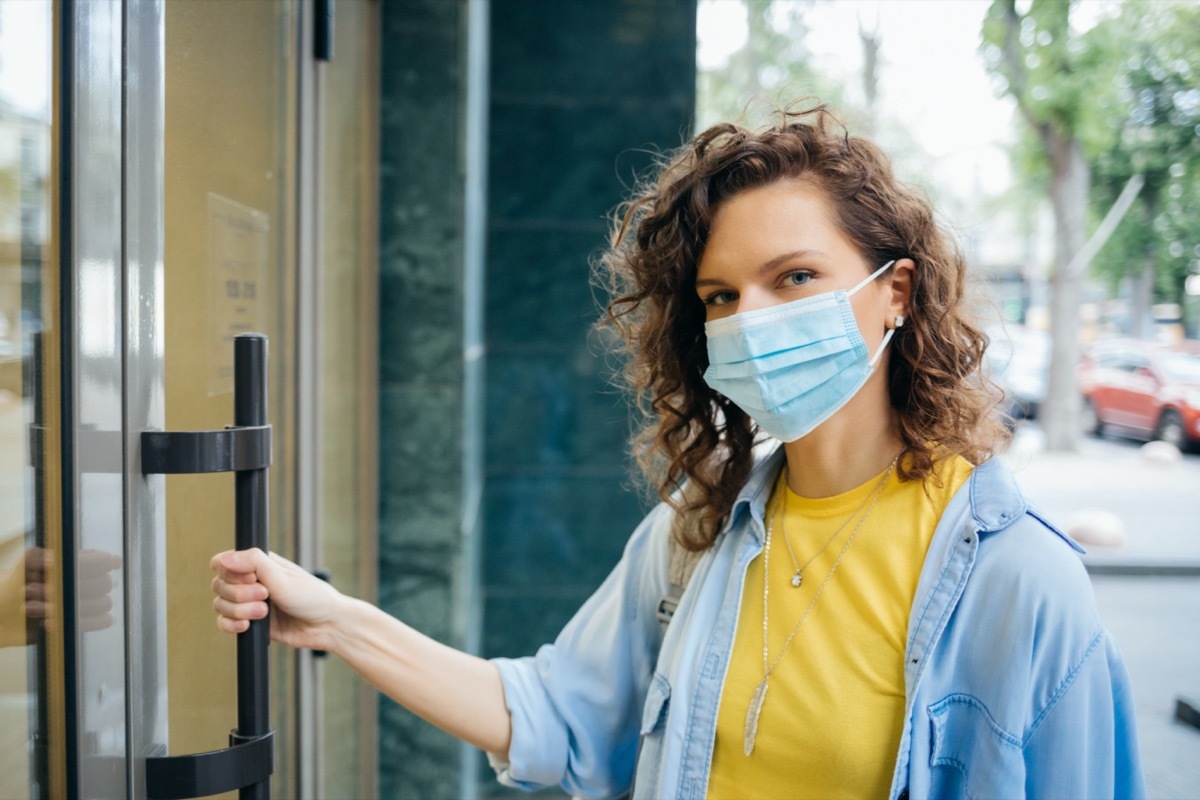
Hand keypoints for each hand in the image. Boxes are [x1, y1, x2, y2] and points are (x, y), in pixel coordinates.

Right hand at [210, 548, 344, 651]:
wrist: (325, 626)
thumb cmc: (310, 596)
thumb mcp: (282, 576)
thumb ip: (253, 562)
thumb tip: (223, 557)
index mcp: (258, 564)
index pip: (222, 562)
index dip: (230, 572)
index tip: (252, 578)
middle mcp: (250, 582)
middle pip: (219, 585)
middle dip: (239, 594)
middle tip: (266, 595)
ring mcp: (248, 603)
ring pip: (220, 605)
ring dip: (239, 610)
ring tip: (264, 612)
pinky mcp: (249, 622)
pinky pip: (224, 623)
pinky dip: (232, 625)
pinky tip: (248, 626)